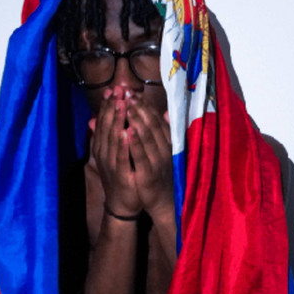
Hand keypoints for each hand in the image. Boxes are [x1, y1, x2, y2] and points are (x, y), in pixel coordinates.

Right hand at [89, 87, 140, 216]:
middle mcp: (103, 152)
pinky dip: (122, 144)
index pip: (104, 121)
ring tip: (121, 103)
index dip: (108, 104)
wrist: (122, 203)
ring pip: (112, 138)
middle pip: (106, 125)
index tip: (114, 89)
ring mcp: (110, 163)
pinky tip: (126, 132)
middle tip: (118, 89)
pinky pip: (120, 156)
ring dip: (116, 120)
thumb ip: (107, 136)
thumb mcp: (113, 154)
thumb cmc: (120, 176)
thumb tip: (95, 118)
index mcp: (102, 146)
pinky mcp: (119, 173)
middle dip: (112, 106)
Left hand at [126, 95, 173, 218]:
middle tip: (127, 93)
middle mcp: (164, 149)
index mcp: (166, 142)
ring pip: (147, 136)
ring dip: (137, 120)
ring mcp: (158, 161)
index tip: (132, 92)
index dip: (144, 104)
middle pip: (151, 123)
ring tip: (126, 105)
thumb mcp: (161, 151)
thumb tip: (166, 112)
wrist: (162, 201)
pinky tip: (126, 131)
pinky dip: (134, 143)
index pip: (155, 119)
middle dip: (138, 107)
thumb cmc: (159, 174)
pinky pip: (141, 155)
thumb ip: (161, 132)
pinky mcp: (149, 173)